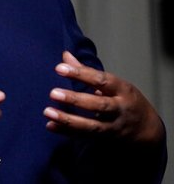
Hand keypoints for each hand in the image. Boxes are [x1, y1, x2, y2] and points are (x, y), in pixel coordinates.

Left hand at [44, 51, 163, 144]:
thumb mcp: (113, 83)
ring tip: (47, 111)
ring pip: (92, 126)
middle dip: (75, 99)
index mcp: (122, 89)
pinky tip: (50, 125)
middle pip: (98, 105)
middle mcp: (120, 108)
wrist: (147, 128)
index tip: (59, 68)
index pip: (101, 80)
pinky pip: (85, 137)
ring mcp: (114, 126)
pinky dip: (67, 132)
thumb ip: (87, 71)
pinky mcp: (106, 139)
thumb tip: (65, 56)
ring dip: (68, 120)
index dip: (80, 73)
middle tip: (52, 93)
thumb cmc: (124, 98)